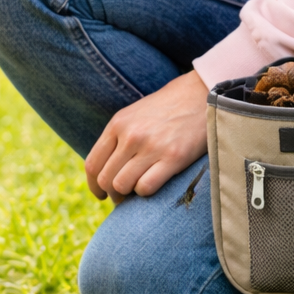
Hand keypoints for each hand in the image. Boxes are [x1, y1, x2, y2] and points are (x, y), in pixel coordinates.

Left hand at [85, 70, 208, 202]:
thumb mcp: (134, 116)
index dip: (94, 185)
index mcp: (118, 124)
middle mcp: (131, 135)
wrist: (200, 95)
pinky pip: (146, 187)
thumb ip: (118, 139)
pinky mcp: (173, 157)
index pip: (93, 164)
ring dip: (128, 196)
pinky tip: (153, 185)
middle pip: (106, 179)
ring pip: (122, 186)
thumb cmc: (166, 109)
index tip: (101, 194)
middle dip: (112, 194)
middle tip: (122, 198)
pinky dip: (145, 192)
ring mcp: (151, 146)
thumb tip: (104, 172)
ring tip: (137, 192)